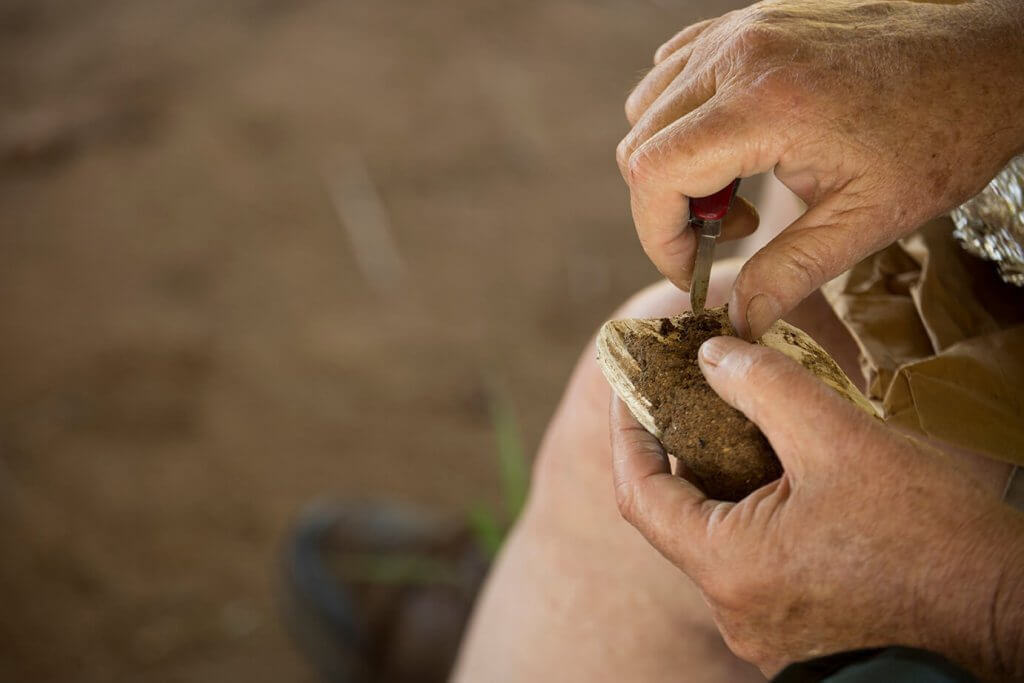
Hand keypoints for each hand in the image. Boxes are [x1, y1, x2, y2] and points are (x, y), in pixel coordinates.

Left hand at [609, 335, 1023, 678]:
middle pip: (680, 515)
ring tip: (740, 419)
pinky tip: (782, 469)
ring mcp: (769, 626)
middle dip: (681, 449)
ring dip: (723, 478)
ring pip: (720, 537)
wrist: (1010, 609)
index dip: (627, 434)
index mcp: (730, 569)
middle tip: (689, 391)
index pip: (640, 494)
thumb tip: (711, 356)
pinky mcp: (801, 627)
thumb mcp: (841, 438)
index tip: (628, 388)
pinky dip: (754, 509)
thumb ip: (764, 386)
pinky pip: (755, 559)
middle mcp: (737, 610)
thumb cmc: (935, 533)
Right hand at [616, 0, 1023, 337]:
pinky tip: (733, 142)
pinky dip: (683, 115)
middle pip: (640, 143)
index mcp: (765, 105)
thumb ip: (789, 273)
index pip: (653, 174)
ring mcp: (740, 30)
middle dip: (665, 206)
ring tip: (736, 187)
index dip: (658, 235)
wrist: (989, 57)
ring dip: (672, 160)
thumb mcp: (867, 220)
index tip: (691, 268)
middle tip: (727, 232)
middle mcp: (739, 56)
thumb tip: (738, 322)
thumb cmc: (943, 132)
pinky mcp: (749, 20)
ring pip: (647, 105)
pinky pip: (674, 68)